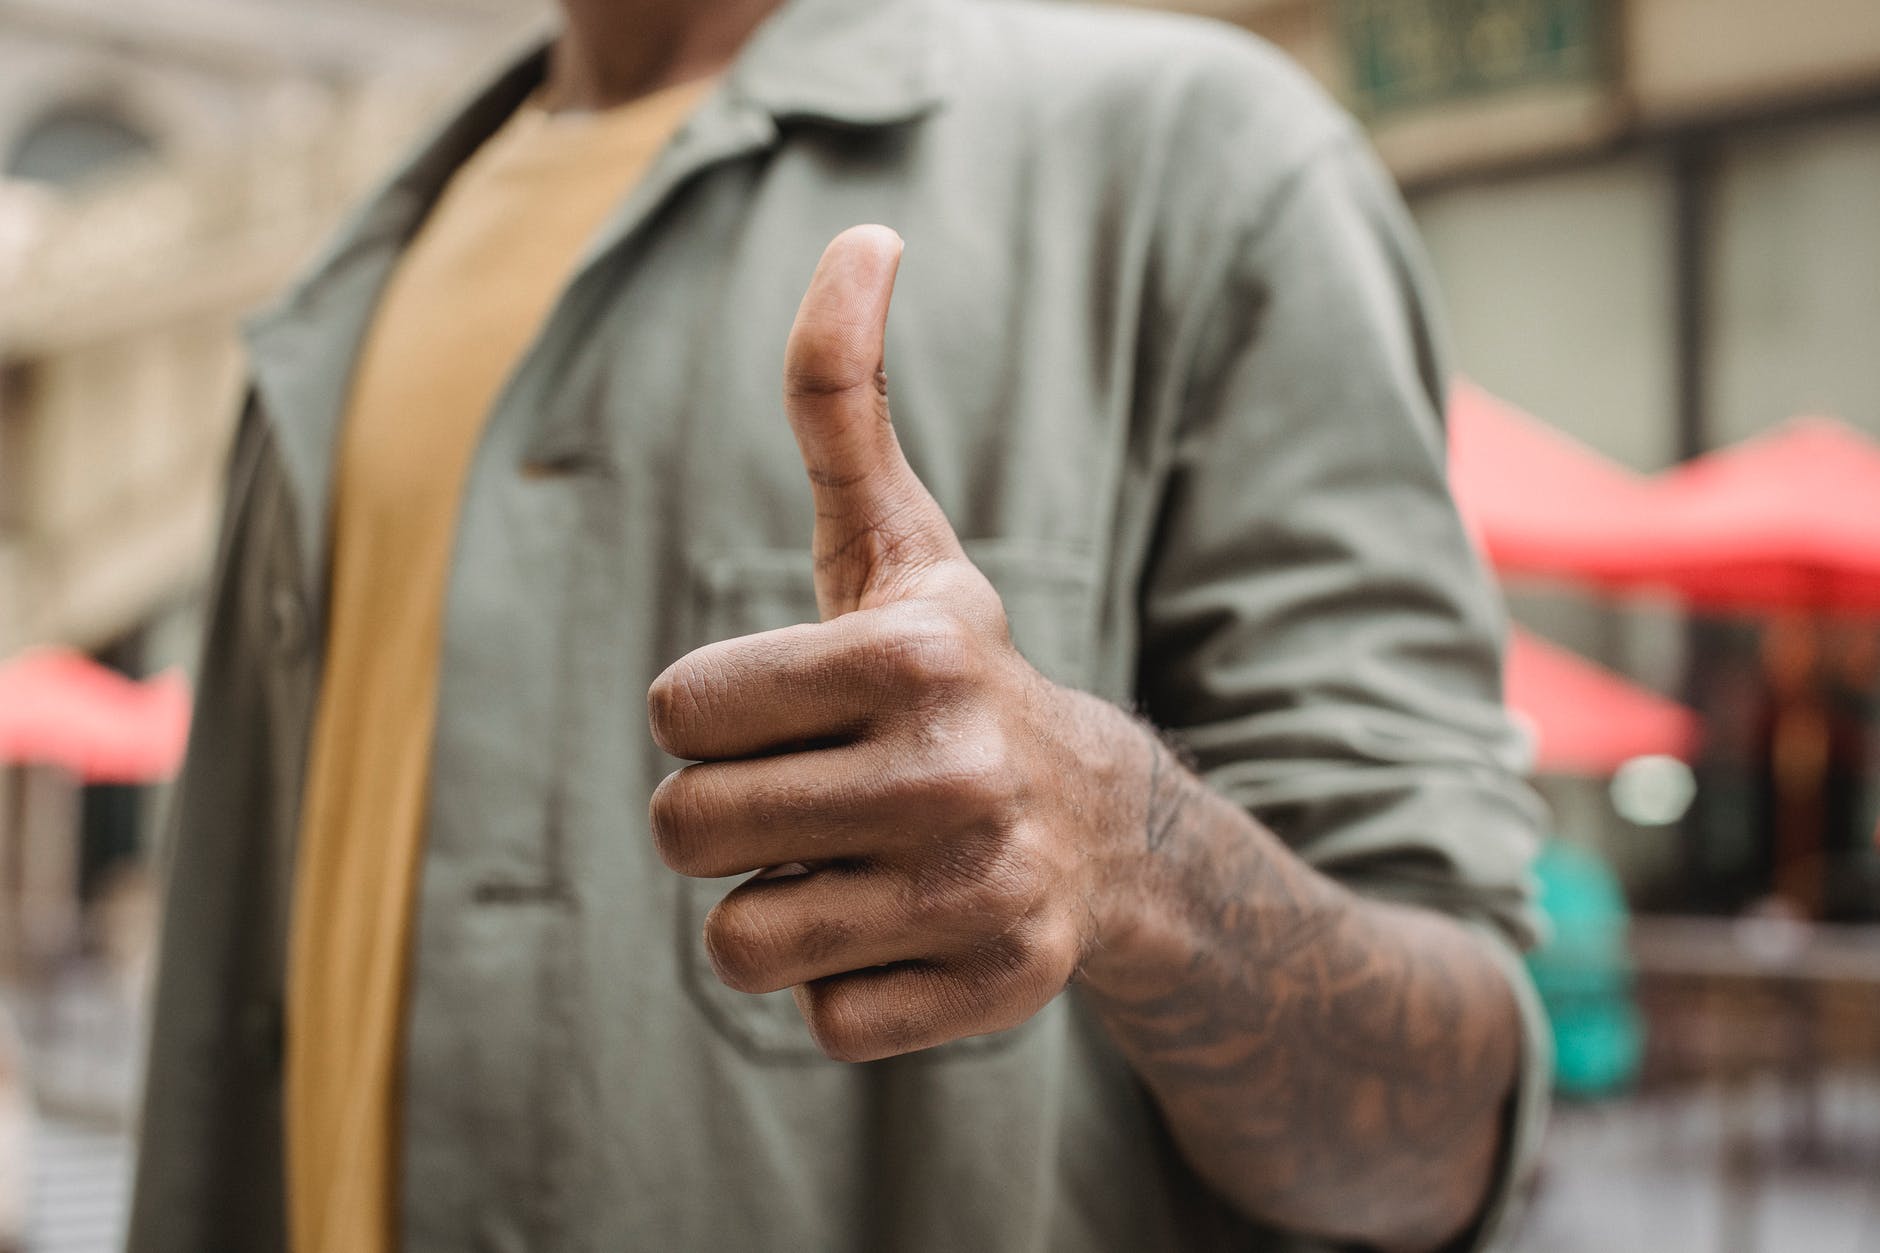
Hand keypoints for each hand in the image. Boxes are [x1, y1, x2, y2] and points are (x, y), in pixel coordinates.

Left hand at [647, 225, 1135, 1061]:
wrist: (1101, 826)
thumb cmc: (948, 674)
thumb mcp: (895, 541)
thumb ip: (840, 398)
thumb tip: (863, 234)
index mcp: (913, 651)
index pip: (678, 710)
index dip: (715, 713)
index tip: (796, 708)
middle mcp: (957, 772)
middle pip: (687, 829)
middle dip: (727, 812)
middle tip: (818, 792)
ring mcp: (981, 893)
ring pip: (740, 941)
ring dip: (778, 901)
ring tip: (862, 861)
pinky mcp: (995, 994)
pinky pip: (818, 1020)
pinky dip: (844, 983)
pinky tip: (910, 930)